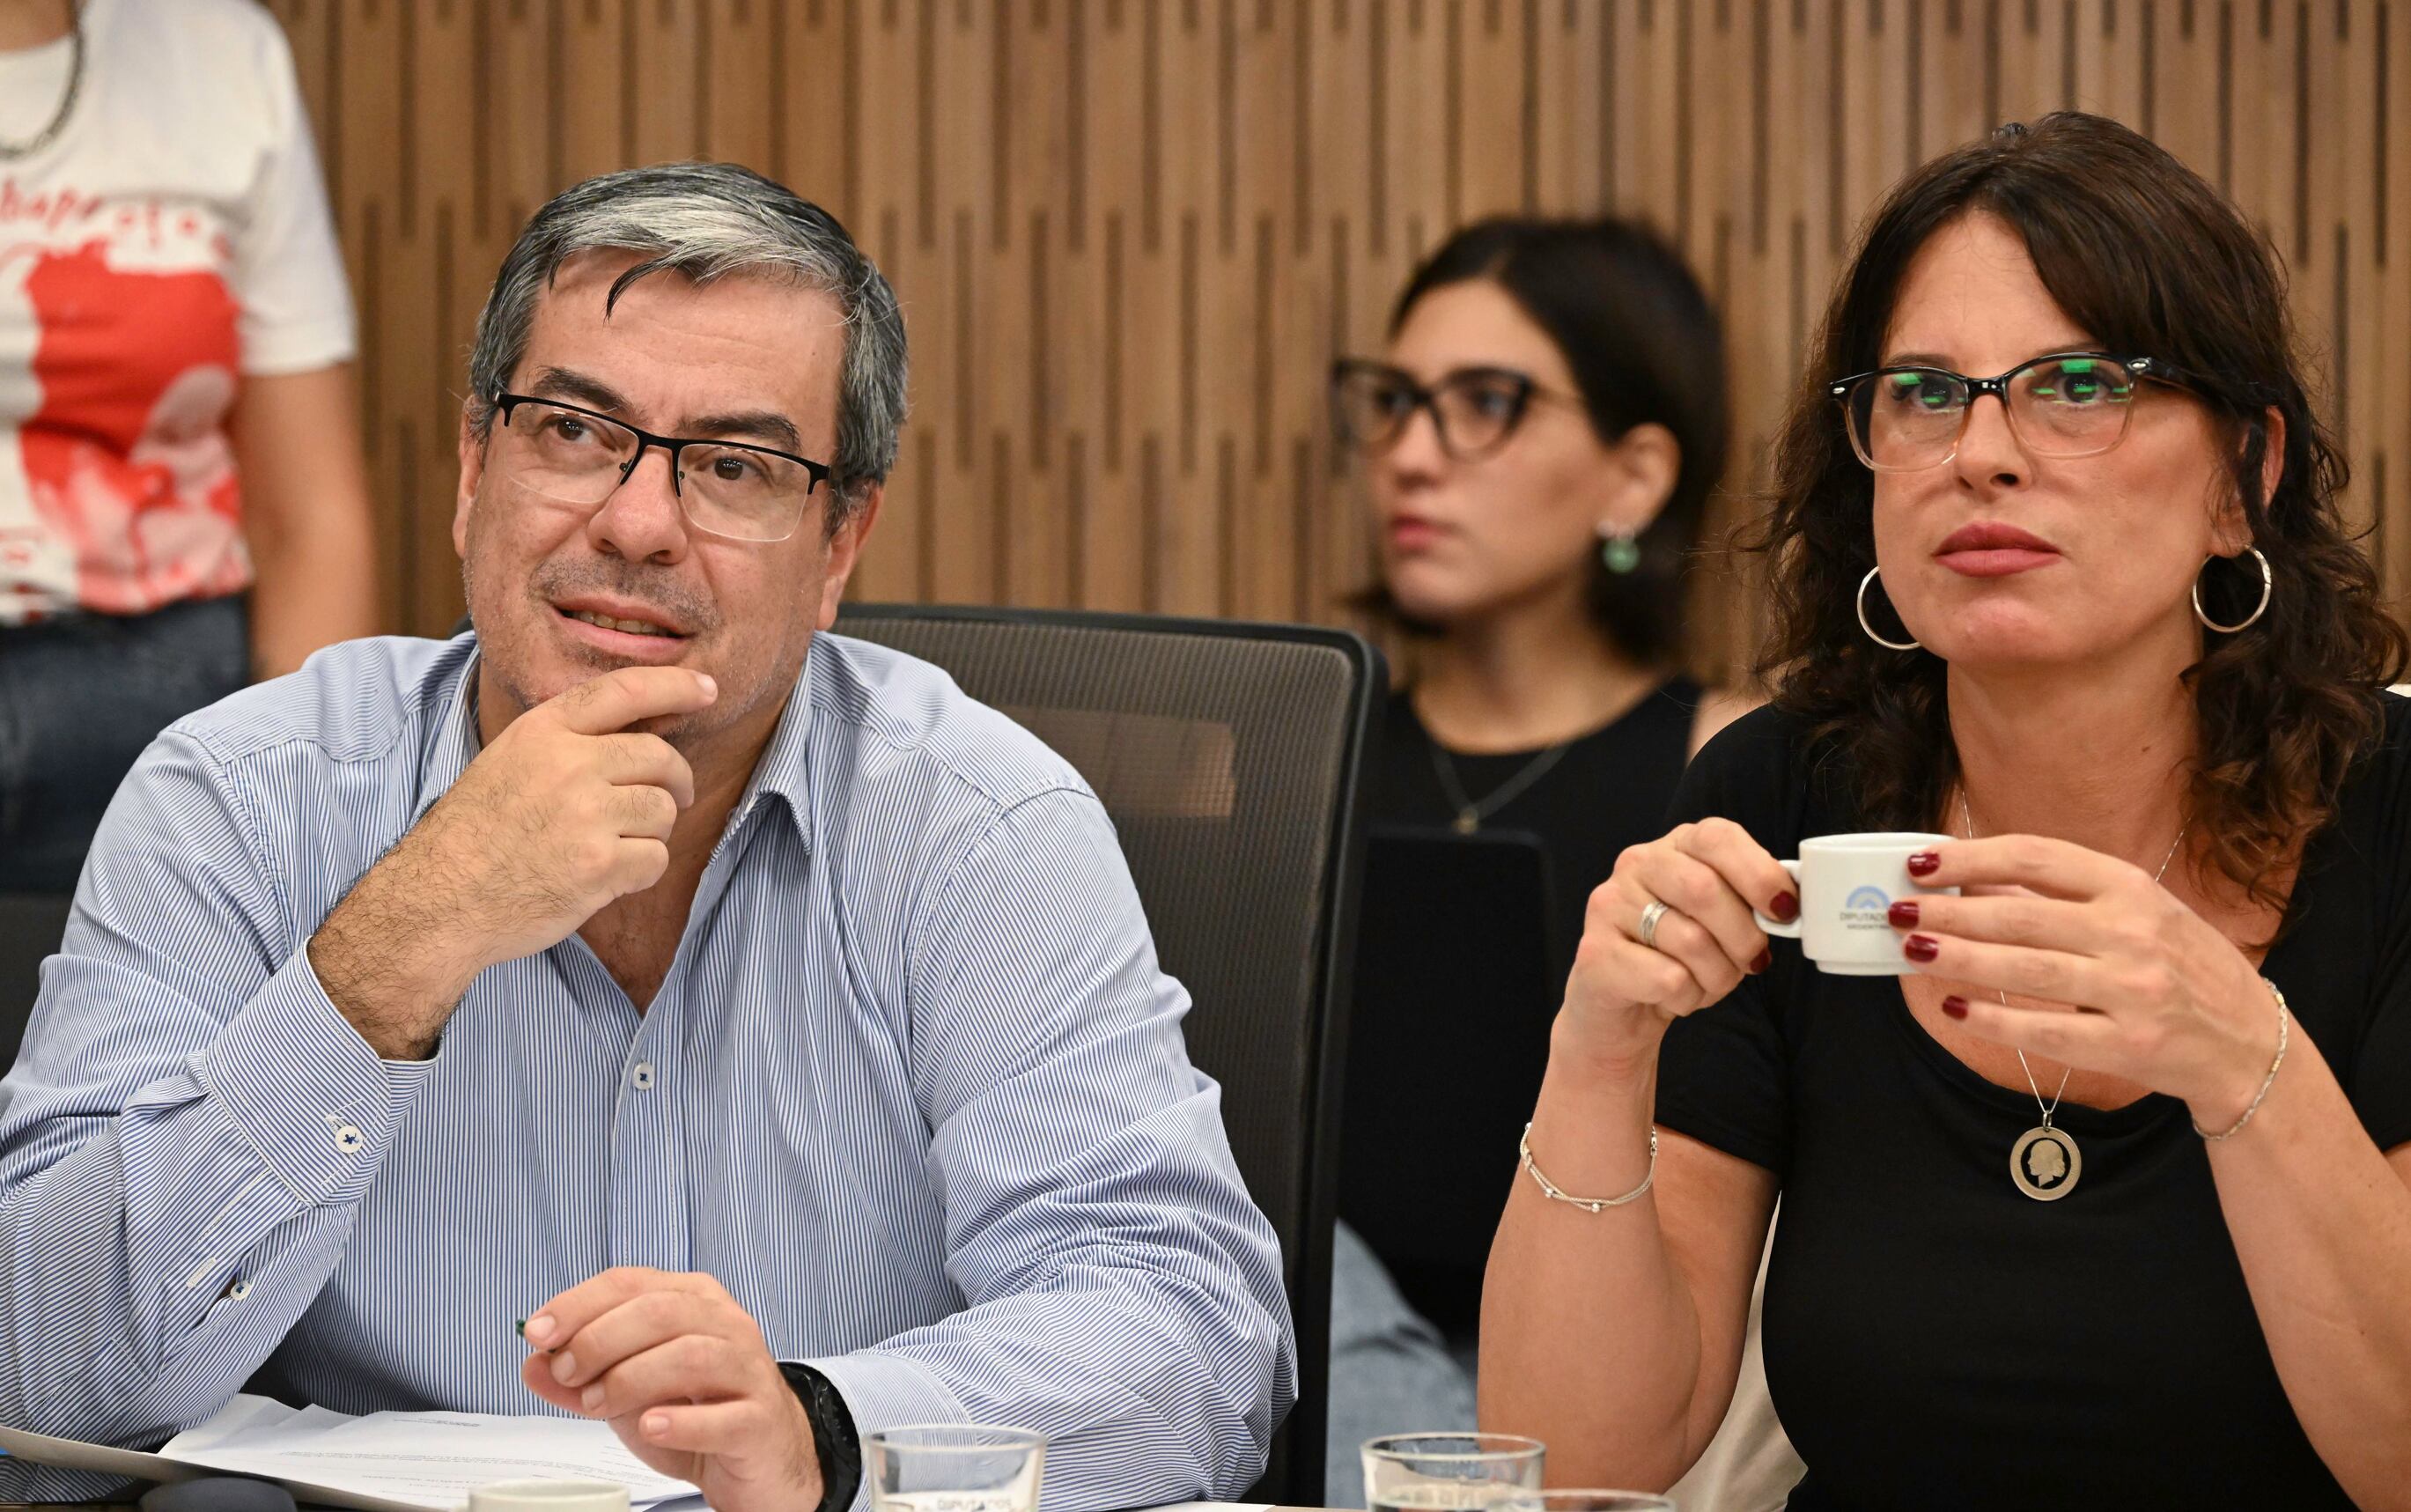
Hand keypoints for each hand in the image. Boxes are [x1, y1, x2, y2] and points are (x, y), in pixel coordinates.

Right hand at [310, 666, 715, 1056]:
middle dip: (675, 780)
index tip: (707, 689)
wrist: (438, 900)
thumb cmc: (477, 834)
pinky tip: (607, 875)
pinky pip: (656, 858)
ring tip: (613, 844)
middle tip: (673, 796)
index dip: (676, 686)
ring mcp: (585, 815)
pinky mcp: (599, 865)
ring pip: (663, 811)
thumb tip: (649, 731)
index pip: (625, 691)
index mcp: (543, 732)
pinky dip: (641, 870)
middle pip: (660, 758)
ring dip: (651, 830)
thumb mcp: (510, 761)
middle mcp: (568, 765)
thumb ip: (569, 742)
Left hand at [522, 1267, 822, 1511]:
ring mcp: (747, 1370)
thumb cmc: (699, 1412)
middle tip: (569, 1373)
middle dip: (600, 1339)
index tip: (539, 1332)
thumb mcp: (628, 1393)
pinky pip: (723, 1416)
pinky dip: (681, 1421)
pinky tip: (652, 1425)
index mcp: (693, 1301)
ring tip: (600, 1404)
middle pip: (660, 1311)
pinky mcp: (760, 1419)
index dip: (578, 1304)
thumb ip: (581, 1380)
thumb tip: (535, 1364)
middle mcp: (725, 1325)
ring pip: (690, 1355)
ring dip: (631, 1379)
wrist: (760, 1459)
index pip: (631, 1283)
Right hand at [1558, 818, 1797, 1077]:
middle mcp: (1636, 865)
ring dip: (1718, 977)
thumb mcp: (1719, 920)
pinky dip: (1688, 998)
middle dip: (1744, 937)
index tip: (1785, 910)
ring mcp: (1610, 906)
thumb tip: (1788, 905)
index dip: (1759, 873)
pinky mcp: (1595, 953)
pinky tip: (1676, 996)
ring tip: (1708, 983)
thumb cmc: (1678, 957)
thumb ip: (1748, 902)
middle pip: (1705, 890)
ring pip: (1691, 941)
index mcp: (1674, 847)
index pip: (1718, 838)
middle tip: (1752, 961)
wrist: (1621, 1007)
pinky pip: (1668, 979)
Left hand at [1891, 835, 2280, 1122]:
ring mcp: (2132, 991)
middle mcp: (2133, 934)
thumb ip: (2067, 897)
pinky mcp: (2128, 1045)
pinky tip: (1952, 1007)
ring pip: (2025, 970)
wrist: (2250, 1042)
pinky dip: (1992, 1018)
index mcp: (2131, 888)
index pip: (2037, 858)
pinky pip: (2045, 1029)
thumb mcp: (2140, 912)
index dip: (1971, 857)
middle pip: (2020, 917)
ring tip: (1910, 950)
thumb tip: (1975, 883)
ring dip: (1958, 959)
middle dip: (1948, 913)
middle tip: (1898, 911)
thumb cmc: (2181, 966)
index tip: (1921, 862)